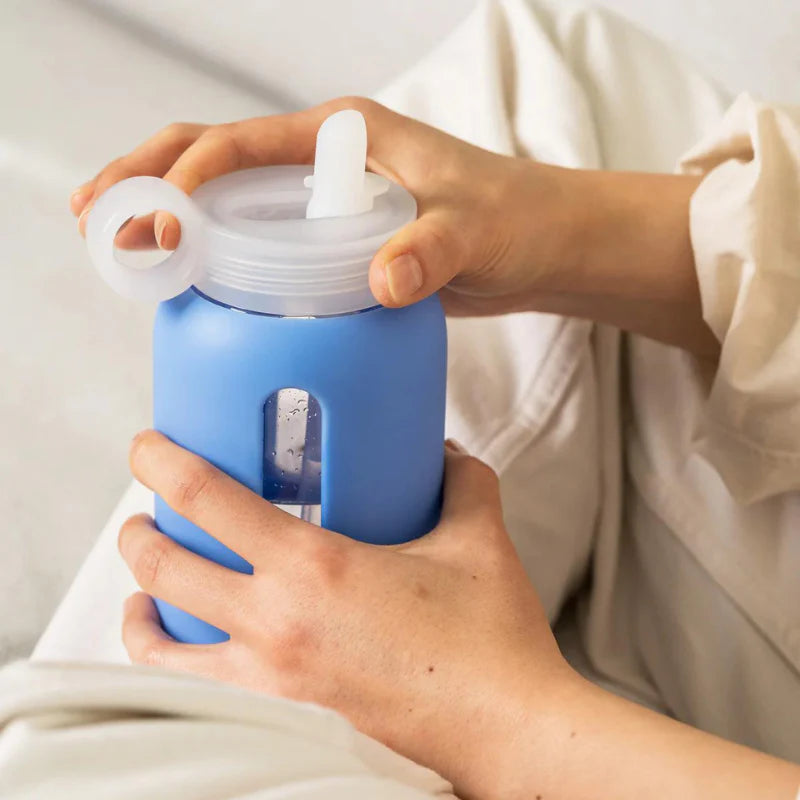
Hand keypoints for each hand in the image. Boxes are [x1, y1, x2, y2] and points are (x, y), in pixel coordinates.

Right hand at [71, 96, 716, 352]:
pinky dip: (216, 256)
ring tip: (122, 250)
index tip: (155, 219)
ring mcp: (324, 203)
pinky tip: (191, 283)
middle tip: (97, 218)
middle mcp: (324, 163)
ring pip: (228, 201)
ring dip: (171, 218)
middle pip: (212, 160)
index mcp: (343, 137)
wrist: (540, 246)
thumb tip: (383, 280)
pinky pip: (259, 242)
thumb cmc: (515, 219)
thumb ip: (432, 251)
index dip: (185, 174)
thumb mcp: (476, 230)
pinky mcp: (333, 242)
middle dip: (147, 181)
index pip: (240, 143)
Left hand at [119, 431, 571, 798]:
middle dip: (139, 528)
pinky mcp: (282, 707)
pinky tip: (173, 635)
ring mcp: (272, 673)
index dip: (164, 463)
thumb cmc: (488, 640)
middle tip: (146, 501)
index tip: (148, 446)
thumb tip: (445, 452)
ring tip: (145, 562)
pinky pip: (194, 680)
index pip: (209, 500)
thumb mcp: (478, 540)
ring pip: (164, 633)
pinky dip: (165, 652)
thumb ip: (461, 481)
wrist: (502, 728)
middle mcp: (277, 621)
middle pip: (167, 565)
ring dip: (141, 589)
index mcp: (315, 567)